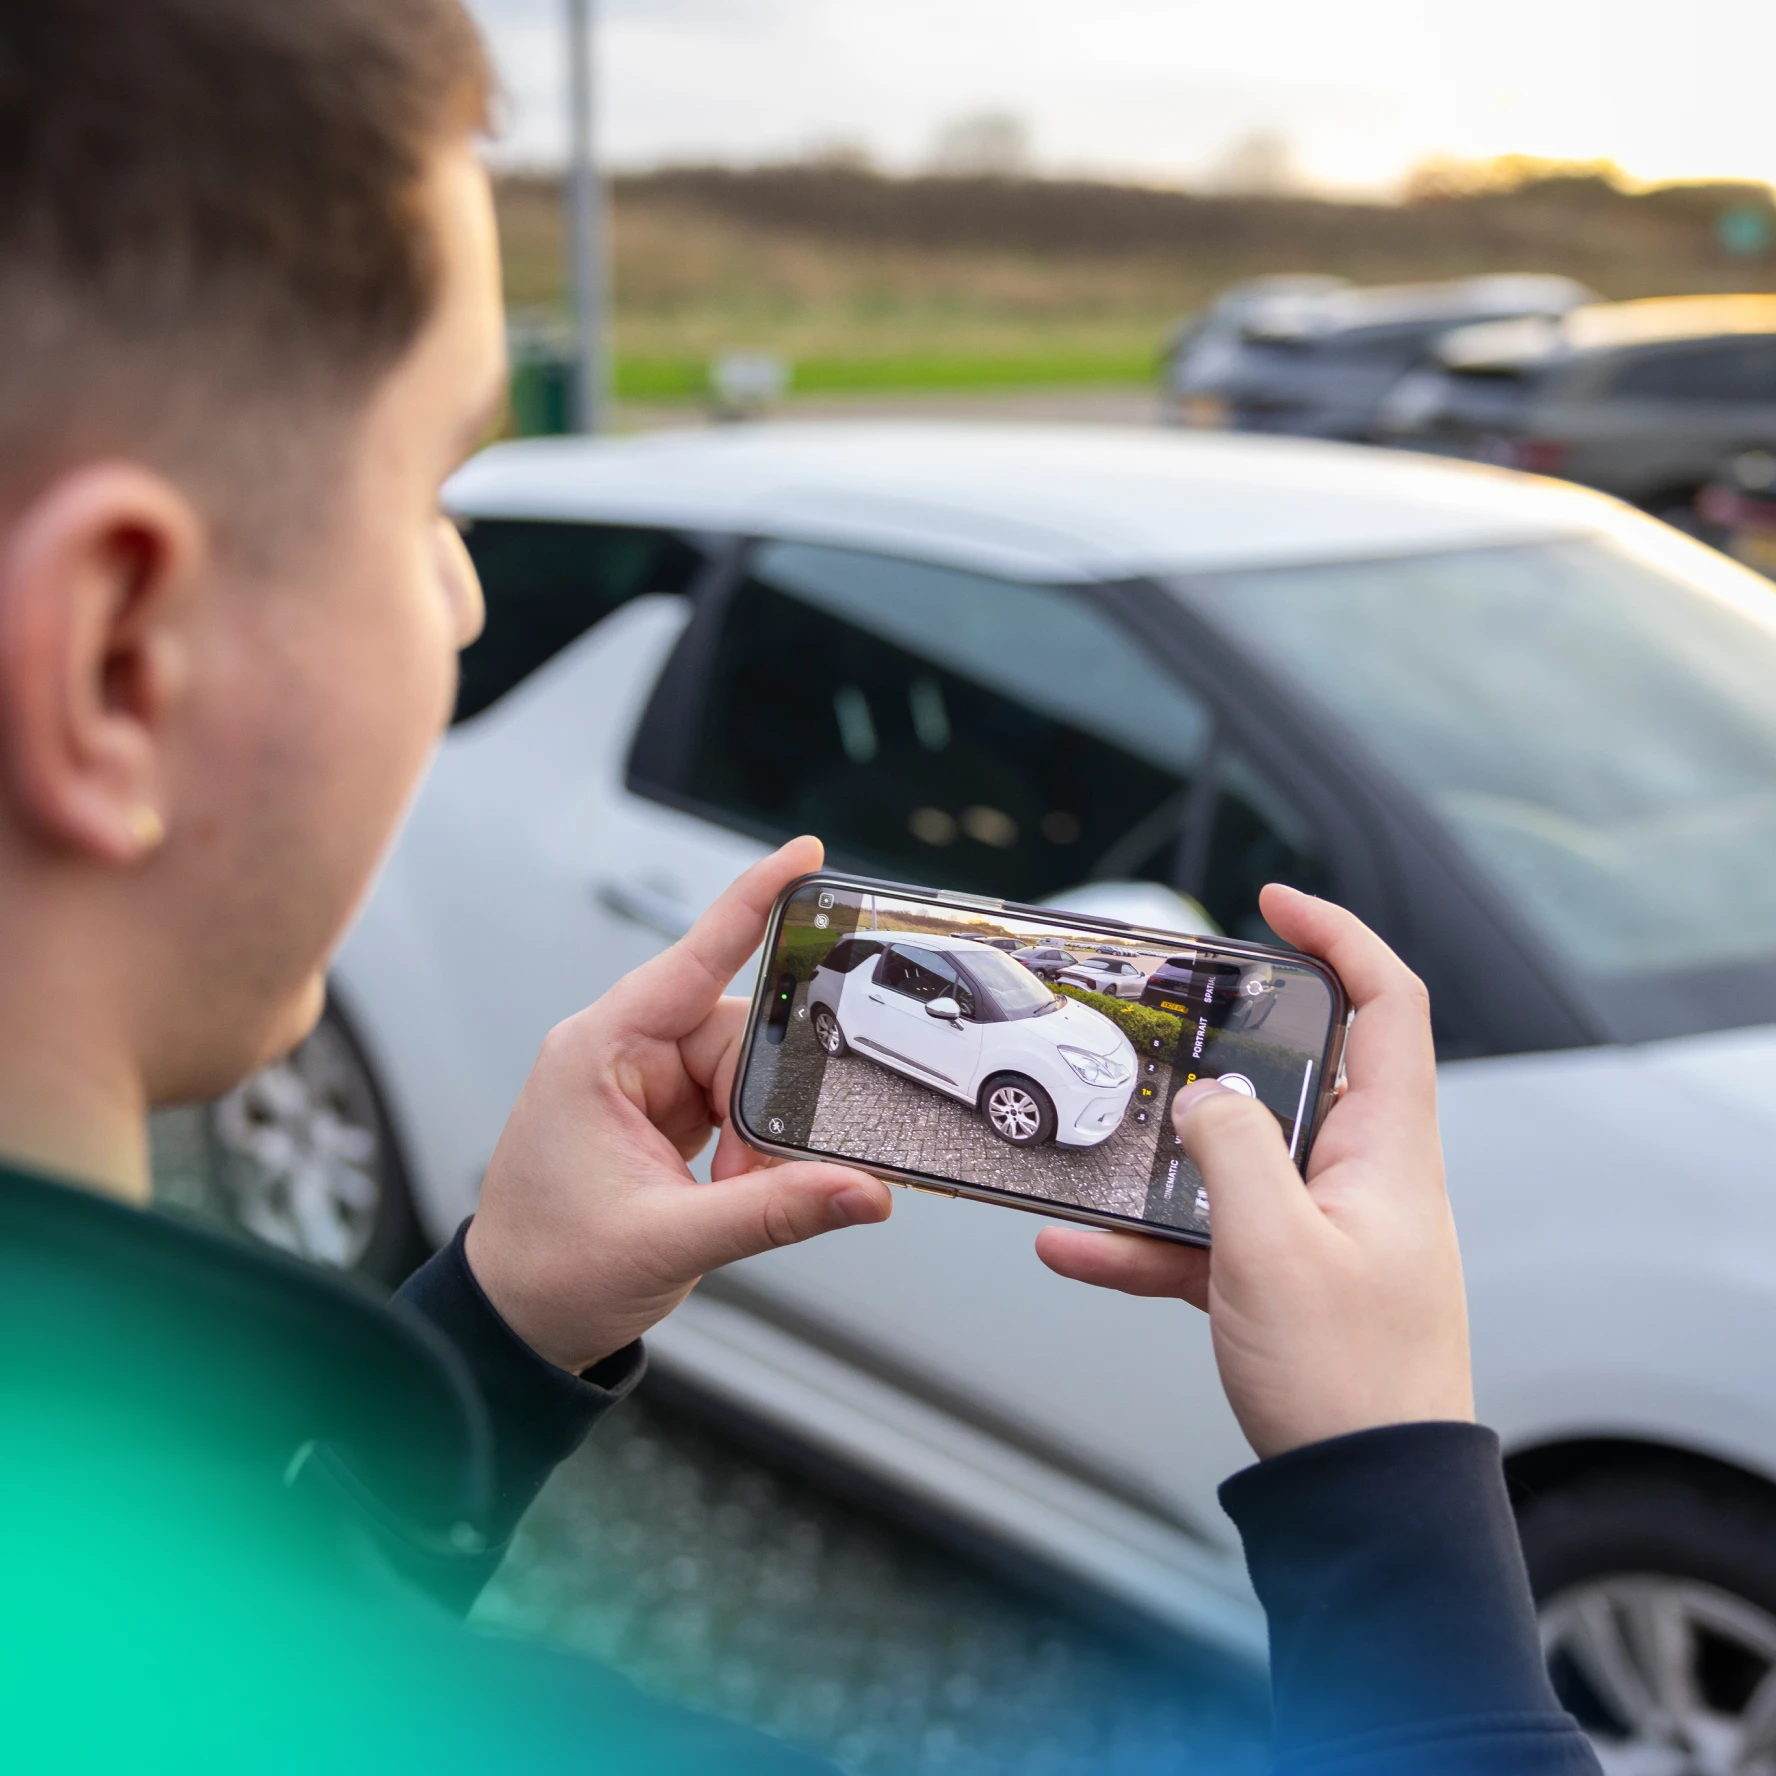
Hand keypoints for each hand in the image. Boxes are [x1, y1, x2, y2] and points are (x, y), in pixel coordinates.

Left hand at [464, 836, 890, 1372]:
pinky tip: (735, 1179)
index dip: (753, 903)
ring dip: (755, 1132)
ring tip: (730, 1190)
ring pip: (742, 1070)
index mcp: (598, 1051)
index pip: (694, 958)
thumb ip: (774, 1212)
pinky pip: (729, 1101)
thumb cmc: (551, 1271)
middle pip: (738, 1031)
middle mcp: (619, 1052)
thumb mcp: (669, 1241)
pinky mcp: (659, 1112)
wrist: (515, 1322)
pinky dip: (748, 1142)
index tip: (805, 857)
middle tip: (752, 1169)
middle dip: (764, 1101)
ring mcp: (640, 1082)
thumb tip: (863, 1192)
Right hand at [1035, 885, 1471, 1459]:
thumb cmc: (1350, 1382)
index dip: (1339, 936)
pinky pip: (1203, 1237)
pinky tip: (1075, 1250)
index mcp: (1386, 1149)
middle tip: (1165, 1028)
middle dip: (1223, 1050)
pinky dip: (1143, 1241)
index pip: (1387, 1003)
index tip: (1274, 905)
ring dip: (1162, 1162)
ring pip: (1234, 1160)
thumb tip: (1206, 1099)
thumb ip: (1232, 1151)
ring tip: (1097, 1162)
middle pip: (1297, 1073)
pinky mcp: (1281, 1279)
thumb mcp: (1272, 1247)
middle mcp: (1358, 1177)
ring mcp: (1318, 1228)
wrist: (1363, 1503)